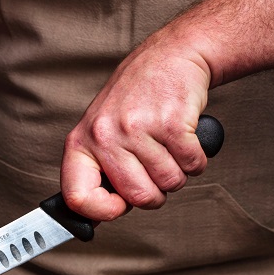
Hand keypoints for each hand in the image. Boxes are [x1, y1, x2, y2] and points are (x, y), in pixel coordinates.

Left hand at [60, 28, 213, 220]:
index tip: (118, 207)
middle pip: (138, 197)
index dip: (102, 211)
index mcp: (81, 142)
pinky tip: (184, 138)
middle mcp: (105, 135)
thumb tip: (95, 218)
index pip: (77, 197)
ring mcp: (137, 128)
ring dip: (178, 173)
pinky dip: (196, 159)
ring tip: (168, 146)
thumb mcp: (101, 131)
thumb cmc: (137, 100)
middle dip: (155, 193)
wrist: (171, 56)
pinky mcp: (171, 123)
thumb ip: (99, 170)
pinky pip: (192, 165)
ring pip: (169, 184)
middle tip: (154, 170)